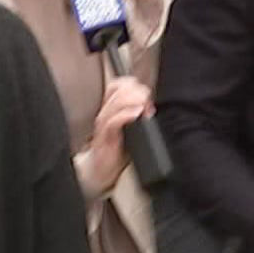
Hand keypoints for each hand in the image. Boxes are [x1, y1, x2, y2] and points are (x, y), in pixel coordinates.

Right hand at [85, 77, 152, 192]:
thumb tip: (150, 107)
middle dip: (137, 92)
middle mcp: (106, 112)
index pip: (118, 84)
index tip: (146, 95)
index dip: (134, 85)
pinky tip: (136, 114)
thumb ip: (138, 116)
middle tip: (147, 102)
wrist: (102, 168)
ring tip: (144, 106)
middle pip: (119, 89)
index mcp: (111, 107)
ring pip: (116, 102)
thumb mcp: (129, 128)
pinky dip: (126, 114)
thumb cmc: (117, 148)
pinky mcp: (105, 135)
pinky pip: (113, 120)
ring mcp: (104, 123)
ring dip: (134, 101)